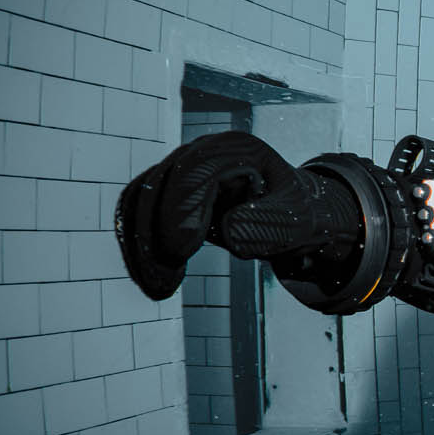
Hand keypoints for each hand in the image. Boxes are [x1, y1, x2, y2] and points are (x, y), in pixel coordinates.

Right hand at [115, 132, 357, 299]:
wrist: (289, 211)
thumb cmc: (295, 214)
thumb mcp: (295, 222)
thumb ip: (267, 225)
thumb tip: (227, 230)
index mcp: (236, 149)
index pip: (194, 175)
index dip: (180, 213)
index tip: (179, 254)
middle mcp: (202, 149)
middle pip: (159, 184)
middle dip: (154, 235)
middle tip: (161, 282)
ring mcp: (181, 165)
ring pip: (140, 198)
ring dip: (139, 243)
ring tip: (156, 285)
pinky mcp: (168, 186)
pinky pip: (139, 210)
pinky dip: (138, 242)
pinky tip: (151, 274)